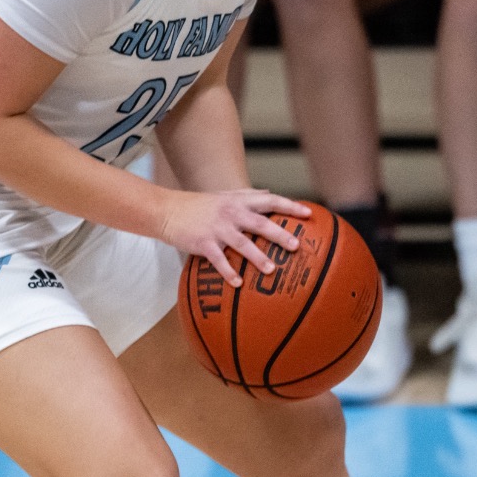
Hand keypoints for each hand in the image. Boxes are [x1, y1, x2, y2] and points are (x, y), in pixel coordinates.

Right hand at [158, 188, 310, 285]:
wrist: (168, 211)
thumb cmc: (199, 205)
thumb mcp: (224, 196)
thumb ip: (247, 195)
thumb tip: (271, 193)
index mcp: (238, 201)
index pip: (269, 201)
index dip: (289, 206)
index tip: (308, 214)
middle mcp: (231, 213)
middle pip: (259, 223)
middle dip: (279, 234)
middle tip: (296, 246)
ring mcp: (217, 229)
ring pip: (241, 244)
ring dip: (257, 257)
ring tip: (271, 269)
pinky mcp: (203, 243)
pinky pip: (219, 260)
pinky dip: (228, 272)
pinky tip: (238, 284)